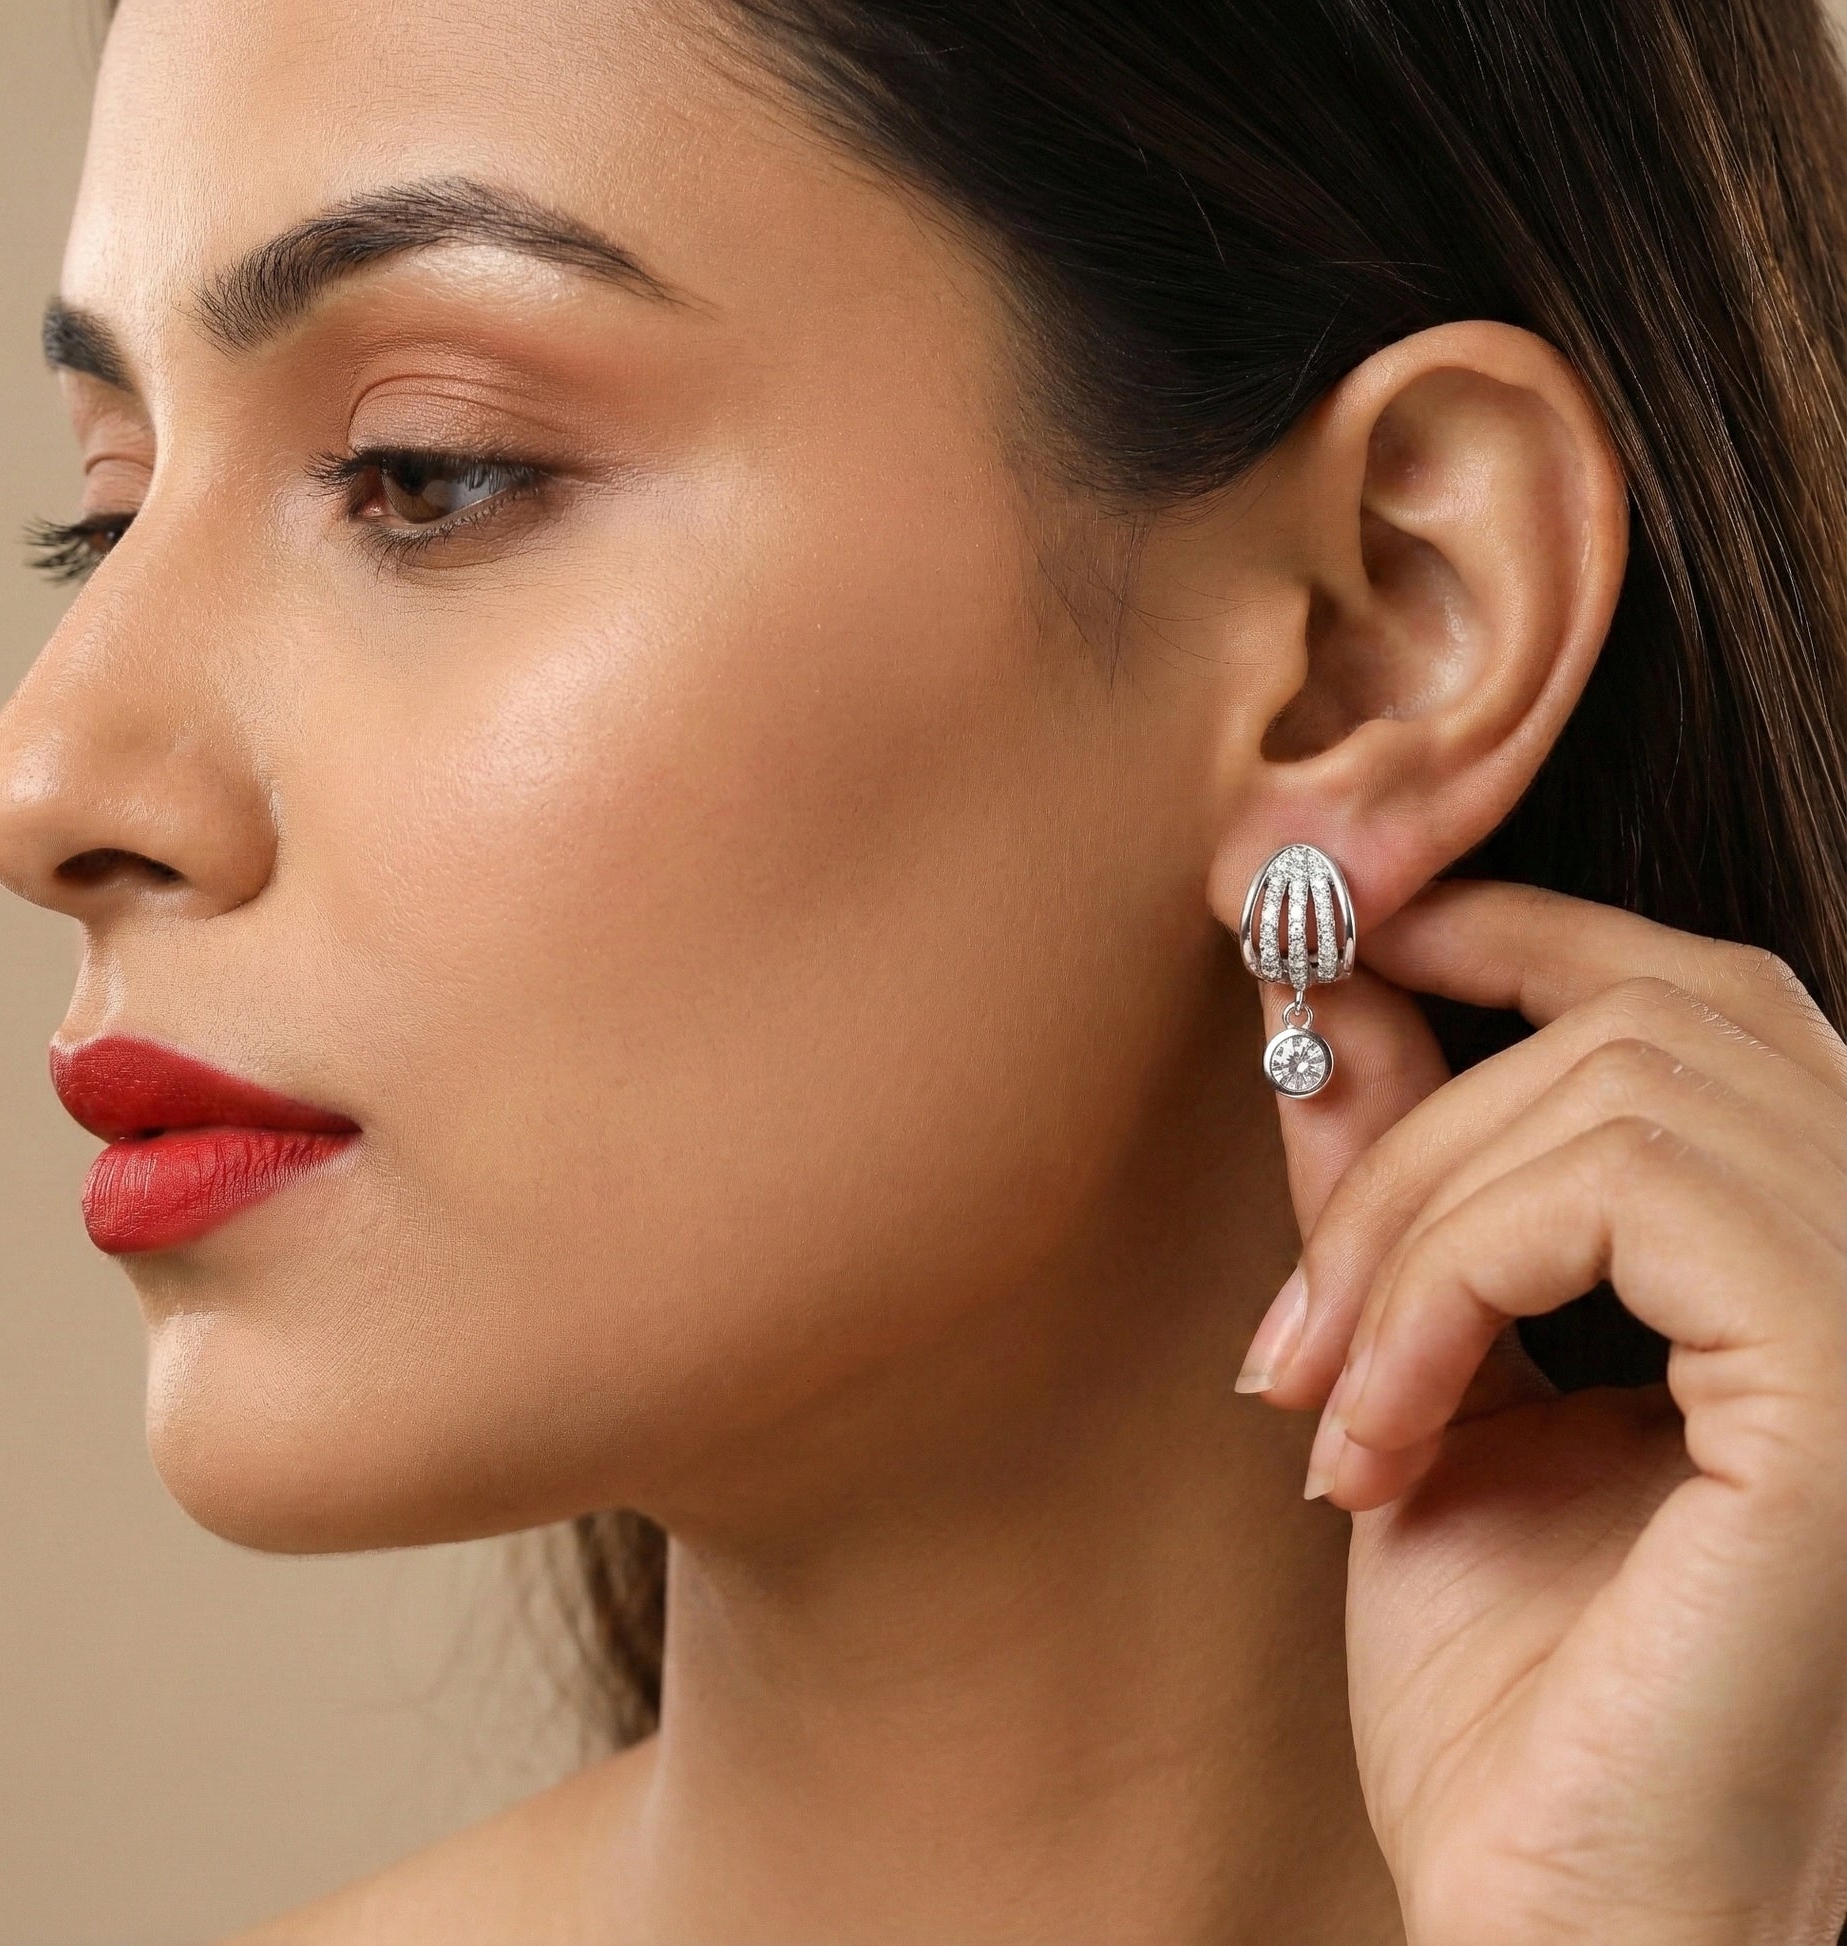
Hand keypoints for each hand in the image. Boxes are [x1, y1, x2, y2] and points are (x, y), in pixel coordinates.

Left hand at [1238, 880, 1846, 1945]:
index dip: (1521, 923)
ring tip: (1319, 1406)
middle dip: (1414, 1128)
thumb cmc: (1513, 1688)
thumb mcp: (1425, 1375)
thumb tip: (1327, 998)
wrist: (1571, 1921)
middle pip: (1640, 1022)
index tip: (1348, 928)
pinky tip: (1374, 1436)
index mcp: (1806, 1254)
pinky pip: (1618, 1193)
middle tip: (1287, 1322)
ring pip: (1613, 1092)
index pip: (1695, 996)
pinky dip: (1441, 1288)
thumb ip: (1400, 1186)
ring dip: (1404, 1233)